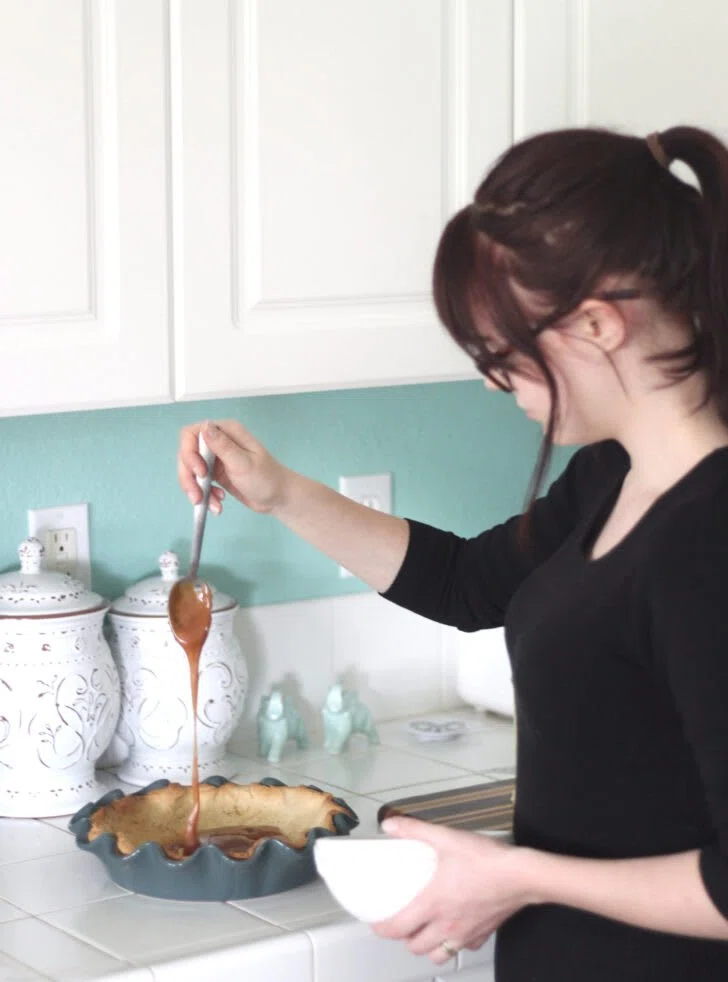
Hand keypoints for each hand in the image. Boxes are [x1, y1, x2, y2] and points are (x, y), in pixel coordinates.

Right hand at [177, 420, 290, 514]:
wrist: (278, 498)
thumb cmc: (266, 478)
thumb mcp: (243, 463)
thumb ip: (223, 446)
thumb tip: (204, 426)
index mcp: (226, 432)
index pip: (191, 434)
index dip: (189, 452)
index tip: (199, 471)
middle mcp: (218, 442)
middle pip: (187, 455)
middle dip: (188, 477)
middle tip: (197, 496)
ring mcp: (216, 459)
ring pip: (191, 471)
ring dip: (195, 489)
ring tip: (210, 503)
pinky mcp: (215, 474)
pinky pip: (200, 482)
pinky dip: (205, 494)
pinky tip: (218, 503)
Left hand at [371, 817, 532, 966]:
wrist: (521, 875)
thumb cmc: (485, 860)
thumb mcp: (446, 837)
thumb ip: (415, 830)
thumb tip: (390, 824)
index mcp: (432, 903)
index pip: (397, 928)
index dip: (381, 929)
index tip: (376, 923)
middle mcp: (446, 924)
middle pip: (415, 947)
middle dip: (404, 939)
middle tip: (402, 923)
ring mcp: (464, 933)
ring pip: (438, 954)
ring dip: (427, 947)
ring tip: (424, 932)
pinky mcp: (482, 934)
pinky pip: (463, 948)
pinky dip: (454, 944)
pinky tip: (455, 928)